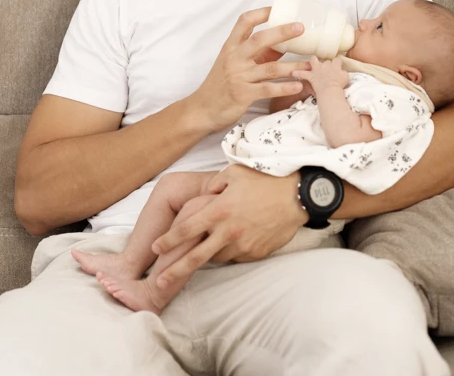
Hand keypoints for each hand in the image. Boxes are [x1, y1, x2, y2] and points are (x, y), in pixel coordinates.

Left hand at [150, 165, 307, 287]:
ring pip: (217, 257)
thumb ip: (214, 185)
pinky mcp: (255, 254)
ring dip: (208, 255)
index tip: (155, 248)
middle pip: (195, 257)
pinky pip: (236, 257)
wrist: (298, 196)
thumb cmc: (265, 180)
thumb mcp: (234, 173)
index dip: (167, 240)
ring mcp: (242, 245)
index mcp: (219, 210)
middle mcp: (228, 231)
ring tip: (208, 248)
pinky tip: (234, 242)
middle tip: (160, 281)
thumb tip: (203, 194)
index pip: (186, 229)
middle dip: (174, 271)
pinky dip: (230, 252)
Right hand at [189, 8, 311, 132]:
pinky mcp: (243, 94)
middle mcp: (234, 58)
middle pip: (259, 40)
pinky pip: (268, 89)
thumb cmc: (221, 83)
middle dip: (281, 32)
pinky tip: (298, 86)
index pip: (244, 22)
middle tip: (300, 28)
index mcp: (231, 47)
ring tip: (310, 65)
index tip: (277, 9)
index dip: (261, 13)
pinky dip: (284, 88)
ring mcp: (239, 76)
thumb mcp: (235, 63)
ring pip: (270, 68)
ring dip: (292, 67)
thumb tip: (285, 44)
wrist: (203, 109)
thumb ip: (258, 53)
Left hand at [291, 56, 348, 95]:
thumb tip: (342, 72)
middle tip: (326, 70)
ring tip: (311, 63)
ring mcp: (317, 69)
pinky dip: (298, 73)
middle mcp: (326, 65)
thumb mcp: (345, 78)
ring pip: (313, 60)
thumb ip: (343, 73)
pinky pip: (302, 74)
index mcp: (335, 65)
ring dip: (312, 61)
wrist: (330, 90)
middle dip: (325, 64)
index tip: (337, 66)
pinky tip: (293, 73)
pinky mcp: (311, 76)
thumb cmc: (339, 85)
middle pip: (325, 61)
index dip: (337, 63)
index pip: (337, 60)